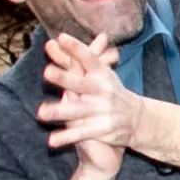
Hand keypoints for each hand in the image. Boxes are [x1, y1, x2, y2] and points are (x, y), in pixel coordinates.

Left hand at [38, 32, 140, 161]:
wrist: (138, 119)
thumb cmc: (111, 92)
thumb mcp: (100, 73)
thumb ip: (75, 59)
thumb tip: (54, 41)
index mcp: (102, 74)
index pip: (88, 58)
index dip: (76, 48)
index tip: (61, 38)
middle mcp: (103, 91)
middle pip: (81, 83)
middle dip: (64, 78)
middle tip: (46, 72)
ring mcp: (103, 111)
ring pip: (78, 111)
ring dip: (60, 112)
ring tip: (41, 113)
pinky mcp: (102, 129)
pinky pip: (81, 133)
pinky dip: (66, 137)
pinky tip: (51, 141)